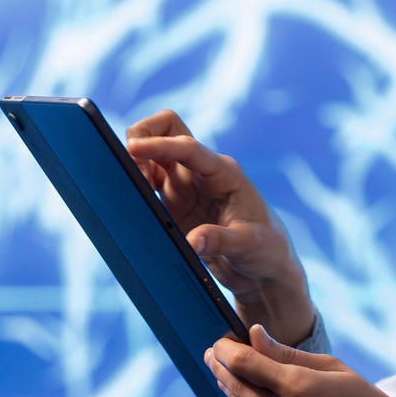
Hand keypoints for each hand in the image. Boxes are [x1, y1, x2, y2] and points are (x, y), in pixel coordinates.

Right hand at [124, 108, 314, 342]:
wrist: (264, 267)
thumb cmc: (266, 250)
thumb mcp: (248, 245)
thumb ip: (221, 241)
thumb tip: (193, 241)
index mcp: (225, 173)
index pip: (188, 148)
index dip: (159, 145)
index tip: (132, 149)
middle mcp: (204, 171)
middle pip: (168, 129)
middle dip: (144, 135)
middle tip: (129, 163)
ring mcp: (187, 184)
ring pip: (155, 151)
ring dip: (137, 159)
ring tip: (130, 186)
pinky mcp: (175, 200)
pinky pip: (149, 177)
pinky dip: (135, 179)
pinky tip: (130, 196)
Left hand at [207, 325, 395, 396]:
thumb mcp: (335, 371)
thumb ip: (289, 356)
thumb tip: (254, 335)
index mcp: (301, 389)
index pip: (246, 363)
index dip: (226, 351)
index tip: (218, 344)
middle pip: (237, 389)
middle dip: (221, 369)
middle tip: (212, 357)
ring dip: (235, 396)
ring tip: (231, 381)